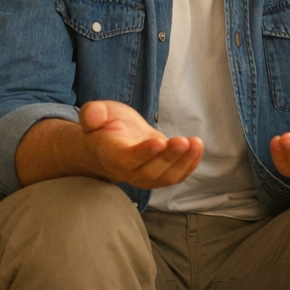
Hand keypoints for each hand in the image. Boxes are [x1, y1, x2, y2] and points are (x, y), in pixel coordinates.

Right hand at [78, 100, 202, 188]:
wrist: (113, 142)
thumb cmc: (106, 125)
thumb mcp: (98, 112)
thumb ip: (93, 113)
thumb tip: (92, 114)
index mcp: (110, 153)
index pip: (126, 159)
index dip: (142, 153)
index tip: (158, 142)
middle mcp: (127, 170)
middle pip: (150, 171)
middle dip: (168, 157)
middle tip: (182, 141)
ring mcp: (144, 176)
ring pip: (165, 177)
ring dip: (183, 162)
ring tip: (195, 143)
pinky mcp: (160, 176)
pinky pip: (176, 177)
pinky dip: (190, 165)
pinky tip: (197, 148)